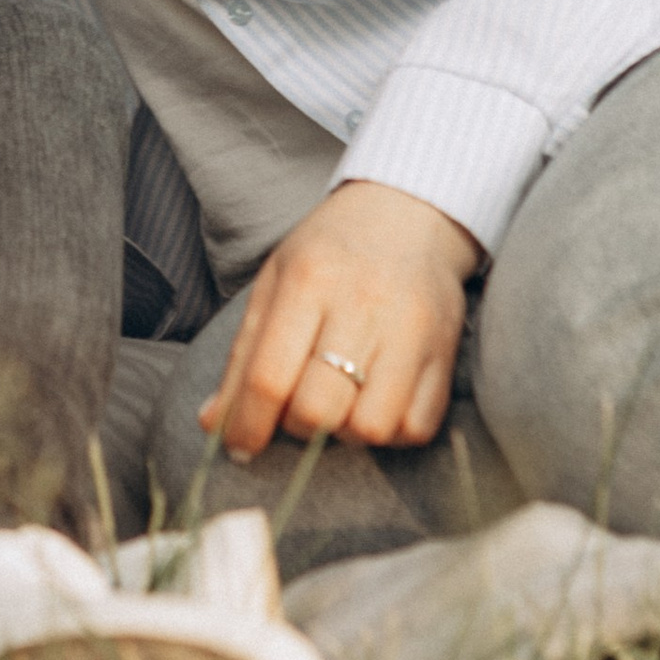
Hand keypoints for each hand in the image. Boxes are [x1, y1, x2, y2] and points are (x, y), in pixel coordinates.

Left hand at [199, 180, 483, 458]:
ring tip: (339, 404)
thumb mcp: (275, 282)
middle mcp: (364, 305)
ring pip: (371, 428)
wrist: (409, 213)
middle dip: (297, 427)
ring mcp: (412, 331)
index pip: (268, 377)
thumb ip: (243, 356)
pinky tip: (375, 402)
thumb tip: (213, 425)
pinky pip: (415, 428)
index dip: (247, 425)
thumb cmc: (331, 252)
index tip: (239, 446)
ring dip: (345, 433)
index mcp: (309, 281)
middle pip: (318, 409)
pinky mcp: (446, 353)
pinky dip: (389, 432)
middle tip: (296, 409)